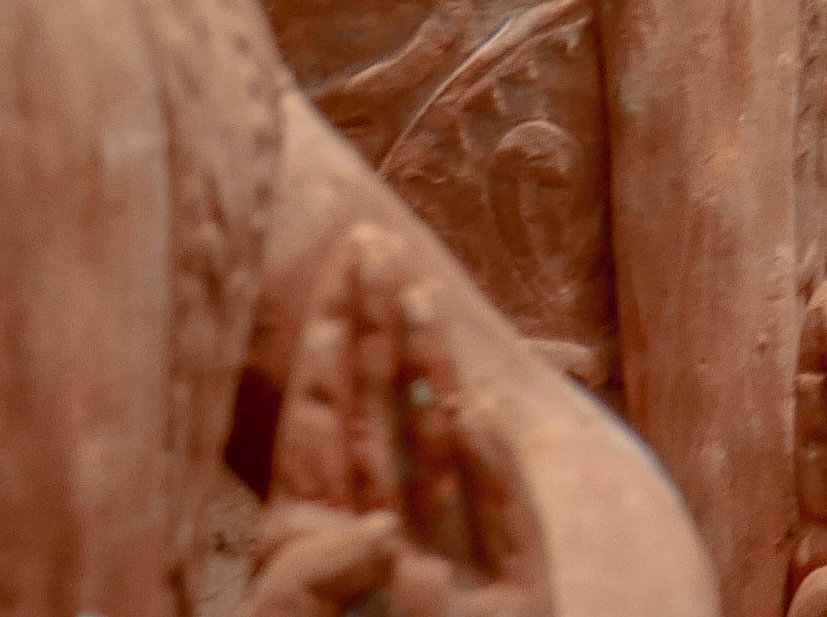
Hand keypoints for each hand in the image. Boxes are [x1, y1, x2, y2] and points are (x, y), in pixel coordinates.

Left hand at [241, 223, 553, 616]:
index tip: (339, 277)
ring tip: (417, 301)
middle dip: (380, 332)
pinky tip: (470, 416)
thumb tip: (376, 533)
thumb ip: (314, 585)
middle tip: (374, 245)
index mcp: (317, 542)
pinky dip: (487, 471)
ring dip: (431, 374)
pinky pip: (498, 526)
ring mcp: (449, 570)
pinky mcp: (512, 600)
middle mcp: (387, 543)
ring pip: (438, 452)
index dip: (332, 350)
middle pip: (384, 417)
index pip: (327, 423)